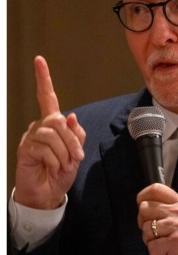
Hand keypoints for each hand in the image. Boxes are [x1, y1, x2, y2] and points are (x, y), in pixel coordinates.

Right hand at [14, 56, 85, 208]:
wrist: (47, 194)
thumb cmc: (61, 172)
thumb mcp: (75, 153)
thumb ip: (76, 134)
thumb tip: (70, 116)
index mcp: (52, 125)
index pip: (47, 98)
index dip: (43, 79)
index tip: (39, 60)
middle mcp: (38, 127)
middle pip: (58, 121)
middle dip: (72, 141)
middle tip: (76, 157)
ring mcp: (29, 137)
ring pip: (53, 135)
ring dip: (64, 152)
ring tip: (63, 165)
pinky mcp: (24, 150)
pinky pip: (44, 148)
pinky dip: (55, 159)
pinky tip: (52, 166)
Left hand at [137, 183, 177, 254]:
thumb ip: (169, 212)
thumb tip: (143, 207)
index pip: (156, 189)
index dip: (142, 197)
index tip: (143, 209)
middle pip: (145, 208)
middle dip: (144, 225)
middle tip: (158, 236)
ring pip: (146, 229)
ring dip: (151, 243)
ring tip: (165, 248)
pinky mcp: (177, 242)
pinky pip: (151, 247)